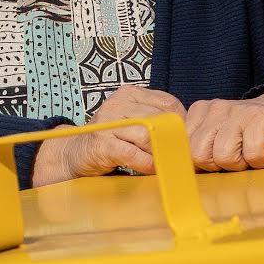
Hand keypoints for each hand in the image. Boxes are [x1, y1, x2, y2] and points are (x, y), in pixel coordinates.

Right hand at [32, 86, 185, 184]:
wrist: (74, 152)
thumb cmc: (111, 139)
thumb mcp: (133, 121)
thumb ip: (155, 120)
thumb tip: (189, 132)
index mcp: (129, 93)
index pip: (168, 103)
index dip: (181, 123)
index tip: (184, 139)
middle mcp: (117, 104)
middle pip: (159, 120)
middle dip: (173, 140)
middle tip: (180, 155)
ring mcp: (107, 124)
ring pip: (147, 136)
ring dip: (160, 153)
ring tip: (165, 162)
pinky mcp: (101, 145)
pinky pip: (132, 154)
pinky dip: (146, 164)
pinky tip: (151, 169)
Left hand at [184, 92, 263, 171]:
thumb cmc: (250, 131)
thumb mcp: (219, 134)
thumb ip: (201, 147)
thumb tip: (184, 174)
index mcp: (200, 112)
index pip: (185, 149)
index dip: (203, 163)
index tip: (218, 159)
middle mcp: (215, 109)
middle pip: (199, 156)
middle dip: (219, 165)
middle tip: (237, 156)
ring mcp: (236, 112)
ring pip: (224, 157)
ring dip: (241, 164)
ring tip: (251, 152)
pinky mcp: (258, 119)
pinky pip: (252, 155)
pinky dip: (261, 161)